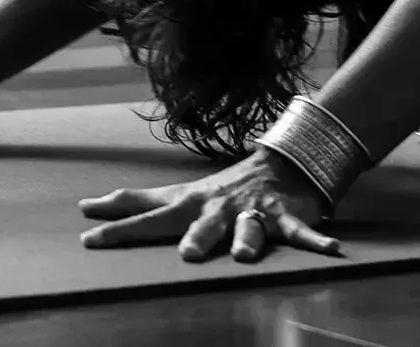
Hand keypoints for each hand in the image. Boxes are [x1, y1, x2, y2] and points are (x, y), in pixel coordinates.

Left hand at [78, 147, 345, 263]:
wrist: (277, 165)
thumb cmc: (219, 190)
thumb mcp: (177, 194)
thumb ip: (136, 202)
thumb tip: (87, 207)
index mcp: (191, 205)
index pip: (149, 217)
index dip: (121, 229)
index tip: (89, 240)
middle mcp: (219, 208)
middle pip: (203, 224)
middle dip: (196, 237)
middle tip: (186, 255)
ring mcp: (253, 212)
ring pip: (250, 227)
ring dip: (248, 238)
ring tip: (244, 254)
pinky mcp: (285, 217)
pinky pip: (300, 233)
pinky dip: (317, 241)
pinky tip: (332, 251)